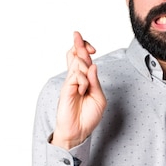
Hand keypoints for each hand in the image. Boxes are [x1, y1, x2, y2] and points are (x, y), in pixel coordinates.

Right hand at [51, 31, 106, 149]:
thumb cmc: (88, 116)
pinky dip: (83, 81)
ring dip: (85, 70)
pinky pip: (75, 76)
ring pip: (78, 64)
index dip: (86, 49)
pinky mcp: (66, 88)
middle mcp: (76, 78)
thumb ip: (96, 82)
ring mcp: (70, 83)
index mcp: (85, 79)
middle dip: (79, 44)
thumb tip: (93, 66)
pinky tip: (83, 90)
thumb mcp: (99, 98)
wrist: (78, 131)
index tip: (93, 48)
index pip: (83, 59)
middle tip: (76, 34)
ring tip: (86, 87)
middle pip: (76, 55)